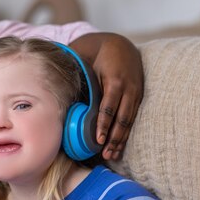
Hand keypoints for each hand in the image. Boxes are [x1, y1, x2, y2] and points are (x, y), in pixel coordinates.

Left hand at [70, 33, 143, 159]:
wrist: (121, 44)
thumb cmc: (98, 55)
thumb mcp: (88, 63)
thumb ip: (79, 79)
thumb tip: (61, 94)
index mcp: (115, 81)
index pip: (109, 107)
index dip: (104, 124)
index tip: (98, 139)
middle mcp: (128, 89)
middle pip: (122, 119)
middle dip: (114, 138)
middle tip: (105, 153)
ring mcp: (135, 94)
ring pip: (129, 121)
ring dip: (121, 139)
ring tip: (112, 155)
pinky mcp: (138, 97)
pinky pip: (132, 118)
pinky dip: (126, 133)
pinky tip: (120, 145)